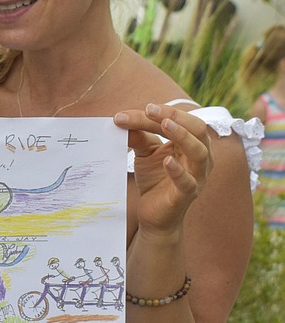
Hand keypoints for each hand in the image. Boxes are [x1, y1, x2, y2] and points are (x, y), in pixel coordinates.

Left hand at [114, 103, 212, 235]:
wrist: (153, 214)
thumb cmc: (154, 180)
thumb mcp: (145, 154)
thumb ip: (138, 136)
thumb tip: (121, 118)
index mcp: (192, 144)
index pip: (182, 122)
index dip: (164, 113)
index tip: (144, 107)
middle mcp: (200, 158)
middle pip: (197, 130)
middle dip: (176, 117)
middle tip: (152, 110)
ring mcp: (197, 177)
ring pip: (199, 153)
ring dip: (183, 136)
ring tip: (165, 124)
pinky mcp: (187, 195)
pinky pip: (187, 181)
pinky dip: (178, 170)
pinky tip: (167, 160)